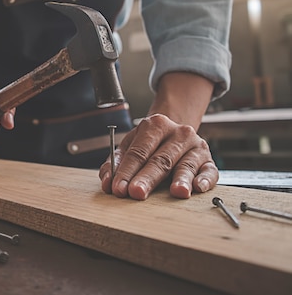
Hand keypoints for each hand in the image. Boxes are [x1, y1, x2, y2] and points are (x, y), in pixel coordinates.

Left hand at [99, 113, 217, 199]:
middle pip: (160, 159)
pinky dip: (205, 180)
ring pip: (185, 165)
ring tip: (177, 192)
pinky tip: (199, 187)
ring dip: (181, 179)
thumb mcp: (130, 146)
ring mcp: (196, 146)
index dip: (126, 171)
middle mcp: (178, 133)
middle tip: (136, 193)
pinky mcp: (209, 160)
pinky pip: (210, 171)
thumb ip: (115, 163)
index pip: (138, 152)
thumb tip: (107, 182)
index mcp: (155, 125)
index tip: (118, 188)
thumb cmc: (149, 144)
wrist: (175, 133)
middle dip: (147, 178)